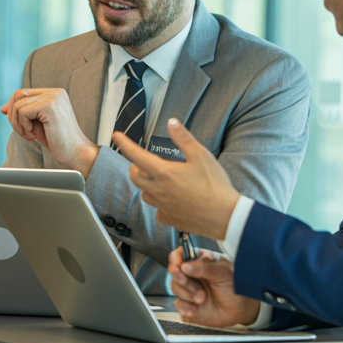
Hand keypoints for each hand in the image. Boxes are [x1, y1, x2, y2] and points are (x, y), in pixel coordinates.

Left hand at [1, 88, 98, 175]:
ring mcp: (53, 97)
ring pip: (18, 105)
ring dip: (19, 124)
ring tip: (31, 135)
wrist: (76, 153)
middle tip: (23, 132)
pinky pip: (22, 112)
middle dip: (13, 115)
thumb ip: (24, 114)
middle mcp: (54, 92)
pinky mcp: (49, 105)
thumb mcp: (38, 124)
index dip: (12, 106)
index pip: (24, 92)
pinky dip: (24, 126)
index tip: (11, 120)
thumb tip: (3, 109)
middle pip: (18, 94)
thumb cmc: (58, 141)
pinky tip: (35, 135)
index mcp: (54, 94)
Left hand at [112, 118, 239, 240]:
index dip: (125, 144)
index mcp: (164, 173)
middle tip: (141, 161)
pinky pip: (158, 212)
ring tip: (157, 180)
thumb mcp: (201, 155)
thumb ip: (183, 138)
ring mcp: (163, 207)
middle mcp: (159, 191)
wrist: (225, 216)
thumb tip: (172, 123)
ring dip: (146, 185)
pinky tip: (169, 201)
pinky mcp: (171, 219)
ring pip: (145, 195)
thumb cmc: (215, 186)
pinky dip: (160, 205)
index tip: (116, 136)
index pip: (136, 156)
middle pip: (136, 178)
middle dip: (135, 167)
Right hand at [169, 249, 260, 326]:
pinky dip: (186, 308)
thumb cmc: (236, 287)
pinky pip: (178, 305)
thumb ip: (204, 268)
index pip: (180, 255)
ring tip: (203, 298)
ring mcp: (189, 289)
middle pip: (175, 272)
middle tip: (198, 287)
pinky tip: (196, 309)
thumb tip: (185, 266)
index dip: (175, 260)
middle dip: (185, 281)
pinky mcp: (187, 304)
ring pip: (175, 288)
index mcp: (199, 261)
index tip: (178, 267)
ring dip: (188, 295)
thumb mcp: (223, 273)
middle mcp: (192, 274)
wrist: (242, 310)